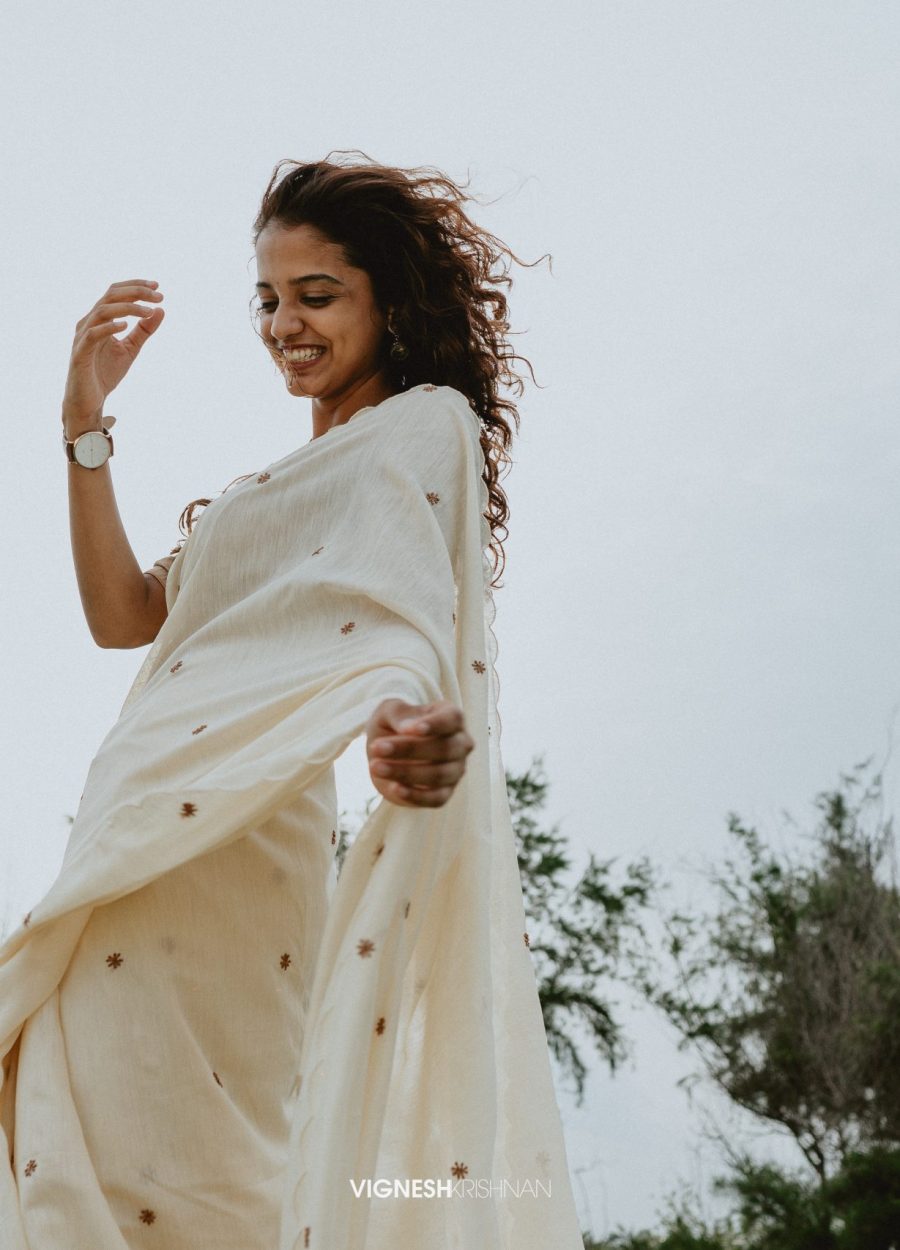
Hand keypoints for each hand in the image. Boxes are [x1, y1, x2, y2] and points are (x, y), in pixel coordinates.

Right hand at [62, 279, 164, 429]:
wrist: (89, 401)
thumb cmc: (105, 373)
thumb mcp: (131, 349)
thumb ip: (144, 331)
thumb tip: (161, 310)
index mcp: (99, 318)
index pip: (115, 292)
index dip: (135, 286)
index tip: (158, 286)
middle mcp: (88, 322)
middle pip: (110, 296)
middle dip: (136, 293)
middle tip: (159, 296)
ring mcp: (82, 336)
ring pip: (103, 310)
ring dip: (128, 308)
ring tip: (148, 311)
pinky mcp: (80, 353)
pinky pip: (93, 334)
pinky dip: (109, 327)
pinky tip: (126, 326)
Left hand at [366, 699, 474, 807]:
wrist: (387, 754)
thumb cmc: (393, 725)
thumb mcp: (389, 712)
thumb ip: (399, 714)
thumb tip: (409, 728)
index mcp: (451, 717)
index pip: (452, 718)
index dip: (435, 724)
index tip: (413, 729)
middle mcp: (460, 744)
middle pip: (445, 748)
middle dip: (410, 749)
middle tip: (377, 747)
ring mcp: (455, 770)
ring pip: (439, 775)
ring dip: (406, 772)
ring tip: (376, 767)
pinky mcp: (445, 793)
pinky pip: (436, 798)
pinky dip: (416, 795)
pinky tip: (395, 788)